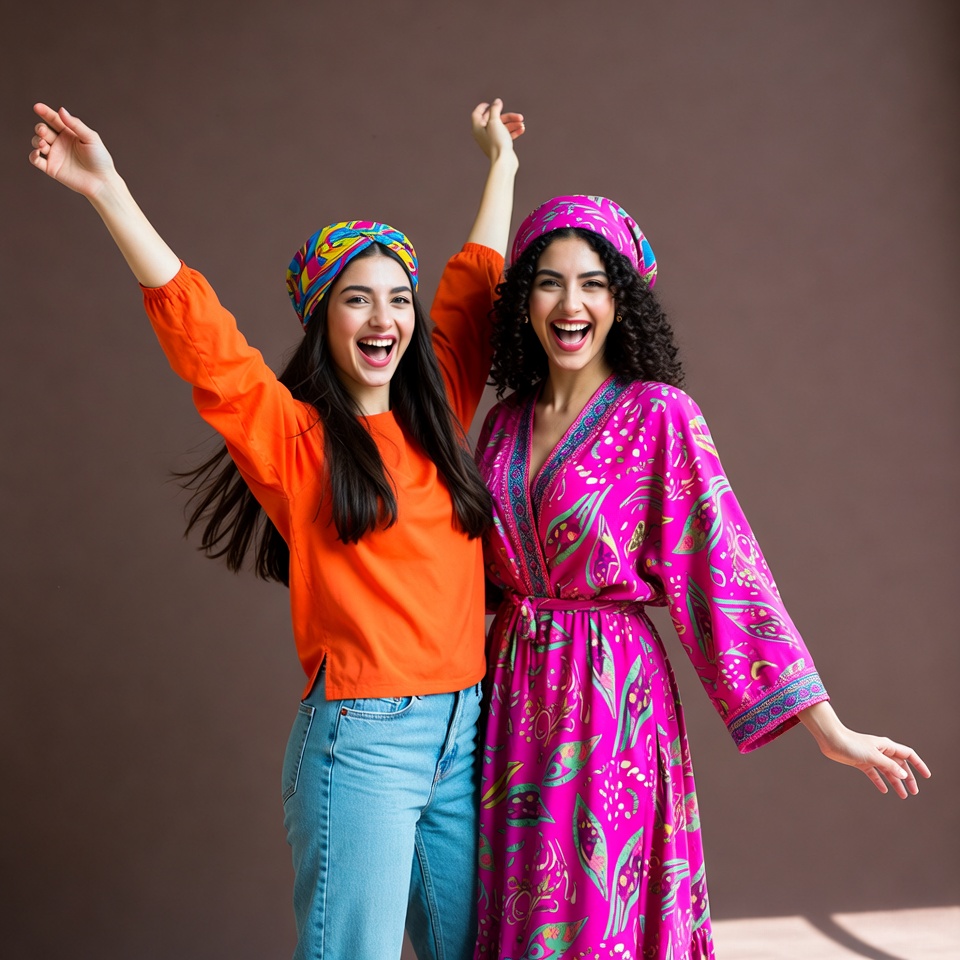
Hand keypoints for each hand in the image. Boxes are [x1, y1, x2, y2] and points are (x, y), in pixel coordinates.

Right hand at [29, 103, 116, 198]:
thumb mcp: (91, 138)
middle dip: (40, 128)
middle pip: (43, 130)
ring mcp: (55, 155)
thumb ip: (75, 125)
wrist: (102, 182)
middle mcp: (61, 143)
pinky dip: (33, 155)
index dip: (45, 112)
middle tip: (44, 131)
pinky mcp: (52, 168)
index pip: (54, 120)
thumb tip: (61, 110)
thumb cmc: (100, 160)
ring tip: (43, 144)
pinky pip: (35, 160)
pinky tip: (38, 152)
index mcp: (70, 134)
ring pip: (37, 142)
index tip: (37, 107)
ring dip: (36, 140)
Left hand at [471, 99, 524, 162]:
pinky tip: (522, 129)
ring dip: (513, 123)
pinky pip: (506, 135)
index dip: (483, 107)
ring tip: (522, 124)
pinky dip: (513, 131)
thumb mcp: (495, 121)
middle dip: (507, 116)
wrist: (503, 161)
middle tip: (518, 116)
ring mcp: (492, 140)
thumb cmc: (497, 142)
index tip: (490, 103)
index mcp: (477, 128)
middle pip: (494, 119)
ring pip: (502, 127)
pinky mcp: (500, 145)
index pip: (477, 114)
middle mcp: (483, 134)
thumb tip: (496, 101)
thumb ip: (495, 109)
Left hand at [800, 703, 930, 798]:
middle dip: (908, 778)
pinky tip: (884, 790)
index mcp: (886, 746)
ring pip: (887, 771)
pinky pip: (874, 773)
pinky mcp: (861, 762)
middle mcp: (881, 751)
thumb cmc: (852, 744)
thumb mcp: (873, 756)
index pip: (908, 755)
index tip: (927, 776)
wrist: (831, 740)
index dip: (918, 765)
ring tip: (903, 796)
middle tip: (914, 792)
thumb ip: (889, 766)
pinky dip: (879, 781)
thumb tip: (904, 774)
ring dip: (895, 782)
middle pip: (899, 765)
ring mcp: (871, 757)